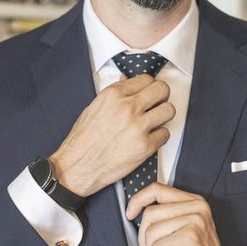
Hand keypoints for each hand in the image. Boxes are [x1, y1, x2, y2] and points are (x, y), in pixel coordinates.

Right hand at [50, 74, 175, 196]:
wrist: (77, 167)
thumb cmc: (83, 140)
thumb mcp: (94, 108)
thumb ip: (115, 94)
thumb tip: (127, 81)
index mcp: (114, 95)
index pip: (146, 79)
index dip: (149, 86)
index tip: (149, 93)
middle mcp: (127, 108)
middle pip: (162, 90)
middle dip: (161, 96)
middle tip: (157, 105)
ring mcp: (138, 127)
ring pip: (169, 110)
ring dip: (163, 116)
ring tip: (154, 122)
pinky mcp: (145, 146)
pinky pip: (165, 134)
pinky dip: (159, 137)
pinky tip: (148, 139)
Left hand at [126, 182, 234, 245]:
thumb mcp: (178, 232)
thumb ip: (164, 216)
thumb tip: (133, 211)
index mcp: (194, 202)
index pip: (157, 189)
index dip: (138, 200)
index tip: (129, 214)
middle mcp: (197, 207)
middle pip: (150, 213)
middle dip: (144, 238)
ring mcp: (195, 221)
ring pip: (151, 232)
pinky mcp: (189, 238)